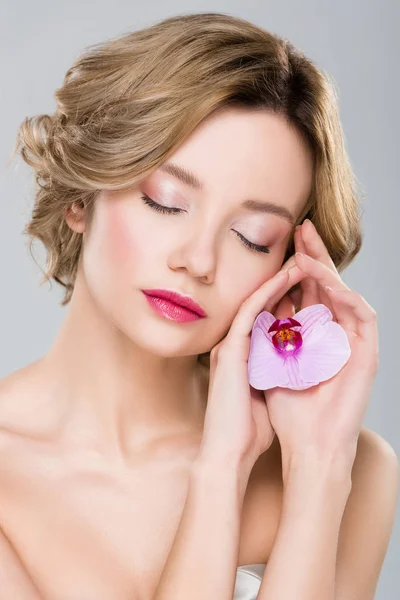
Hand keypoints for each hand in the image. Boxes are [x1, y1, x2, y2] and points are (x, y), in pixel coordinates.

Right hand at [197, 255, 308, 471]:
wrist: (227, 454)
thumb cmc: (247, 432)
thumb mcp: (266, 395)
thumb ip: (274, 377)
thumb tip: (290, 372)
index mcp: (244, 356)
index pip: (268, 317)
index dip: (287, 296)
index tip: (307, 282)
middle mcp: (235, 345)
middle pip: (262, 302)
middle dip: (283, 279)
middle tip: (304, 257)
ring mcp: (230, 345)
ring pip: (258, 300)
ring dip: (280, 277)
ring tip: (301, 258)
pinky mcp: (231, 349)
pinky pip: (253, 310)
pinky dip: (271, 290)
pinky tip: (289, 274)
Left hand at [265, 220, 378, 468]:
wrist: (307, 446)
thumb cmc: (287, 410)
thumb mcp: (271, 361)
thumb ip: (270, 332)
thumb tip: (261, 301)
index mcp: (314, 335)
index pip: (308, 291)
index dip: (297, 266)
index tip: (284, 242)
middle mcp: (335, 334)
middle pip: (327, 285)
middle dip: (314, 255)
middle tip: (302, 228)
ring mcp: (352, 342)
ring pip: (344, 294)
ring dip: (328, 269)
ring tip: (309, 247)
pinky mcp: (367, 353)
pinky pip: (360, 314)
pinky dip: (344, 294)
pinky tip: (326, 280)